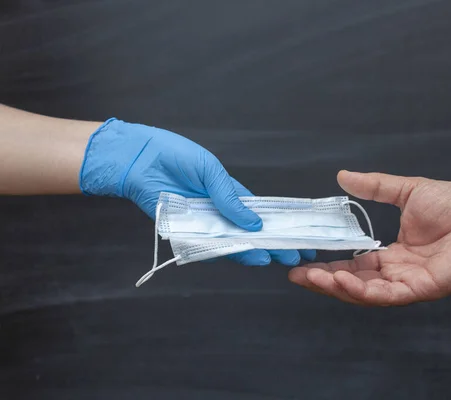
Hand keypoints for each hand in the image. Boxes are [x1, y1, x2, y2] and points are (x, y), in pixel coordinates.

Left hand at [80, 118, 314, 266]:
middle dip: (271, 243)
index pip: (258, 214)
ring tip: (271, 258)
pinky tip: (244, 255)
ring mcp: (203, 223)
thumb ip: (230, 197)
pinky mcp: (185, 231)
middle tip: (293, 256)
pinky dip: (223, 251)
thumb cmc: (175, 157)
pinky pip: (206, 245)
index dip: (277, 225)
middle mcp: (219, 211)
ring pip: (231, 242)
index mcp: (230, 194)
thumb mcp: (210, 170)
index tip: (296, 236)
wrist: (138, 160)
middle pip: (249, 232)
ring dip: (251, 251)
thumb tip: (253, 223)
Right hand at [289, 170, 450, 305]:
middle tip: (297, 274)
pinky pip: (387, 295)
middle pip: (354, 282)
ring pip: (365, 293)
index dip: (329, 263)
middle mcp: (399, 272)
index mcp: (394, 254)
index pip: (355, 263)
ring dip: (336, 286)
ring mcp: (410, 283)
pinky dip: (362, 289)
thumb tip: (344, 176)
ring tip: (311, 277)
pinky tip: (341, 278)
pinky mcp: (423, 289)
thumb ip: (375, 187)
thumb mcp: (406, 191)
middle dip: (324, 280)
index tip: (304, 259)